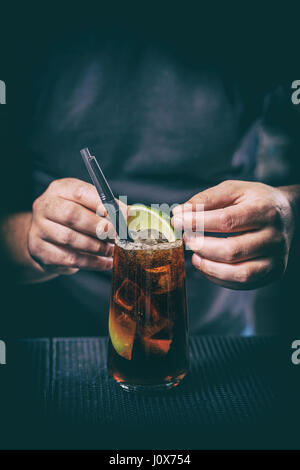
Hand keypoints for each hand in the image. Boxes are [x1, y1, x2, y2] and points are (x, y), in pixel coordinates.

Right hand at [28, 178, 119, 274]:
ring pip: (70, 239)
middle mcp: (45, 206)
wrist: (47, 237)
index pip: (80, 192)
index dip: (103, 205)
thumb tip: (132, 216)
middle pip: (72, 215)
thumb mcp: (88, 205)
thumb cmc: (75, 218)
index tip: (122, 216)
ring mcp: (39, 229)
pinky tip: (106, 262)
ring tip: (113, 250)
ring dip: (97, 247)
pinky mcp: (40, 250)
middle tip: (117, 236)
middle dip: (99, 227)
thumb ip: (109, 209)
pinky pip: (69, 258)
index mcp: (60, 189)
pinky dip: (92, 262)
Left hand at [172, 180, 295, 289]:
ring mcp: (276, 258)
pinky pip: (242, 283)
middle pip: (232, 250)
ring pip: (239, 272)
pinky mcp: (273, 273)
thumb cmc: (255, 201)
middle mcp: (274, 236)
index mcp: (265, 210)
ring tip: (195, 256)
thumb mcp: (233, 190)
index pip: (227, 220)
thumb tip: (180, 213)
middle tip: (187, 239)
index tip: (178, 221)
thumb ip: (206, 199)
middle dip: (202, 246)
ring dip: (209, 267)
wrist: (286, 214)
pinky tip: (207, 265)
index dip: (198, 222)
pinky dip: (218, 278)